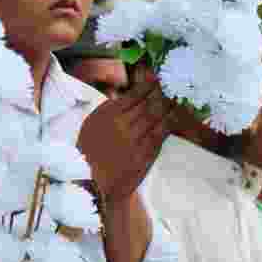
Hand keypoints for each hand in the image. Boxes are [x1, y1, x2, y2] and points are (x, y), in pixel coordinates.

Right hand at [77, 67, 173, 204]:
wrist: (90, 181)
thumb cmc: (87, 152)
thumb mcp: (91, 125)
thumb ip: (109, 111)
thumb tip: (126, 99)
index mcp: (107, 115)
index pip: (133, 95)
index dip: (147, 87)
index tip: (154, 81)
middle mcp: (123, 124)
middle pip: (148, 105)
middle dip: (160, 95)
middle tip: (168, 90)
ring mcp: (135, 140)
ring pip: (156, 119)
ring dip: (167, 109)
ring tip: (174, 102)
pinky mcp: (144, 155)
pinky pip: (159, 137)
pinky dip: (166, 126)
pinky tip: (171, 120)